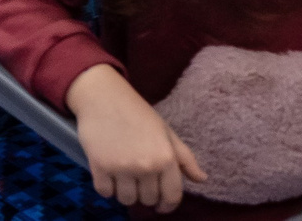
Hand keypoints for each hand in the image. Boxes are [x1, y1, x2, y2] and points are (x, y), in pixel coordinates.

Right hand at [65, 66, 206, 211]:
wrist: (102, 95)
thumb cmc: (137, 112)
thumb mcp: (166, 131)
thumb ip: (185, 158)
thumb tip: (202, 180)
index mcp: (166, 157)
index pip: (172, 196)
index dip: (168, 205)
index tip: (161, 206)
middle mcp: (146, 165)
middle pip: (148, 200)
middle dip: (145, 194)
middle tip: (138, 181)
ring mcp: (122, 167)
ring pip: (126, 200)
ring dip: (125, 193)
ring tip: (123, 178)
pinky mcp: (99, 166)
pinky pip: (105, 192)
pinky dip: (107, 188)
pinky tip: (108, 175)